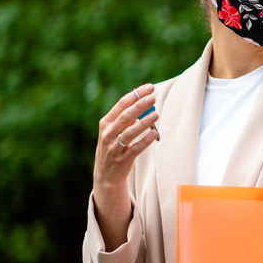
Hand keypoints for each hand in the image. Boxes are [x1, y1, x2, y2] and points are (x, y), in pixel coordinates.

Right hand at [92, 83, 159, 250]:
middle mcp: (108, 133)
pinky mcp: (122, 160)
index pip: (121, 104)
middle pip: (125, 116)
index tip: (150, 87)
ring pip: (129, 132)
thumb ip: (126, 117)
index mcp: (106, 123)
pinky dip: (145, 141)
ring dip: (144, 122)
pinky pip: (135, 149)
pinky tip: (155, 134)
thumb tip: (145, 101)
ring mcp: (114, 147)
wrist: (106, 174)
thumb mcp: (114, 130)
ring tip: (156, 114)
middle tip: (153, 97)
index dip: (136, 94)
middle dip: (140, 105)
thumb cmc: (113, 147)